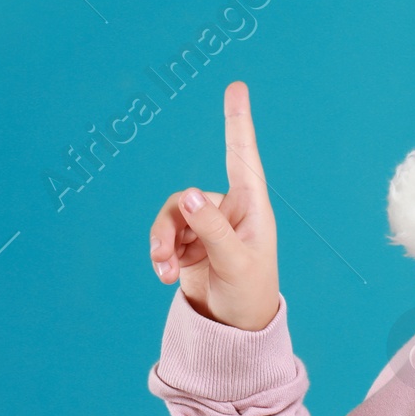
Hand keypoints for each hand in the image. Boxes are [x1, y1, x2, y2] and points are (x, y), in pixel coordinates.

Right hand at [148, 81, 279, 330]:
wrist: (234, 328)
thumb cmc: (249, 294)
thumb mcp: (234, 262)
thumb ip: (210, 229)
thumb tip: (187, 194)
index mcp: (253, 207)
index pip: (243, 156)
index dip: (238, 121)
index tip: (237, 87)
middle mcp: (230, 210)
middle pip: (187, 198)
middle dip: (170, 226)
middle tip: (163, 257)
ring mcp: (209, 225)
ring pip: (171, 216)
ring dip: (161, 242)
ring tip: (164, 270)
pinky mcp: (191, 242)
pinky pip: (164, 234)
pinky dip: (160, 253)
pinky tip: (165, 274)